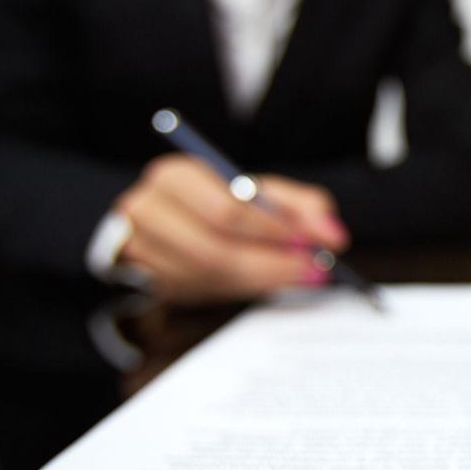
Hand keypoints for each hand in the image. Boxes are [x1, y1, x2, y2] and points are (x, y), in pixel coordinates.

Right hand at [114, 155, 349, 301]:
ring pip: (205, 277)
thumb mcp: (258, 192)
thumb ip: (299, 206)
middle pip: (214, 249)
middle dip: (270, 264)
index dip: (272, 230)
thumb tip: (333, 235)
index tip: (309, 243)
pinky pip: (195, 293)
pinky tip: (263, 282)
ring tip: (294, 276)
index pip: (227, 210)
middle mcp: (146, 209)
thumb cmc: (218, 202)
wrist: (166, 223)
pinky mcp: (141, 280)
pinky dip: (235, 289)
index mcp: (175, 176)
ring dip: (257, 281)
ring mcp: (137, 249)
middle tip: (311, 269)